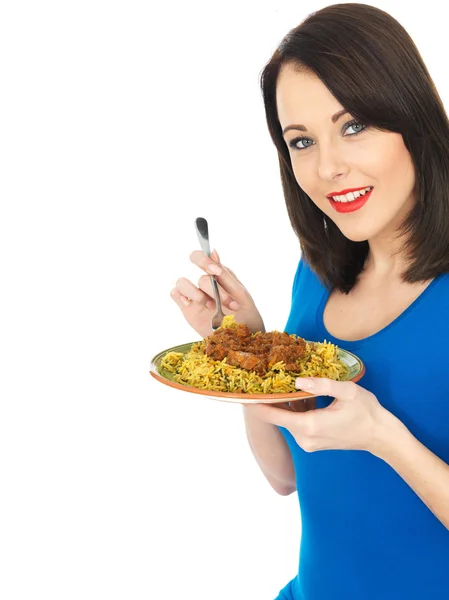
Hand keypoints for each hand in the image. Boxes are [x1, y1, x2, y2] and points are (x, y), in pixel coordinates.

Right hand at [170, 249, 264, 337]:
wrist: (244, 341)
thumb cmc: (247, 316)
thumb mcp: (241, 295)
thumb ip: (226, 275)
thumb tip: (213, 252)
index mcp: (220, 276)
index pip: (204, 258)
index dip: (204, 260)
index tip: (214, 271)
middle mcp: (206, 285)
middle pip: (198, 275)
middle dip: (211, 288)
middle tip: (222, 302)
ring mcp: (196, 297)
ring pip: (182, 283)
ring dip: (195, 294)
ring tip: (211, 307)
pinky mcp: (188, 309)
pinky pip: (176, 295)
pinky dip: (180, 297)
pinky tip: (191, 305)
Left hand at [245, 378, 395, 454]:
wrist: (381, 436)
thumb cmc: (367, 412)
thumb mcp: (347, 391)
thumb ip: (321, 385)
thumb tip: (298, 380)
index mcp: (309, 426)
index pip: (272, 415)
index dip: (254, 403)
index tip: (241, 392)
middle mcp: (305, 438)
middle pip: (278, 415)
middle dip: (270, 396)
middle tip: (261, 375)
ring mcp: (308, 442)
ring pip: (287, 417)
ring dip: (285, 401)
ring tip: (279, 379)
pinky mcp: (312, 442)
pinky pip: (297, 422)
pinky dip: (296, 408)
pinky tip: (299, 392)